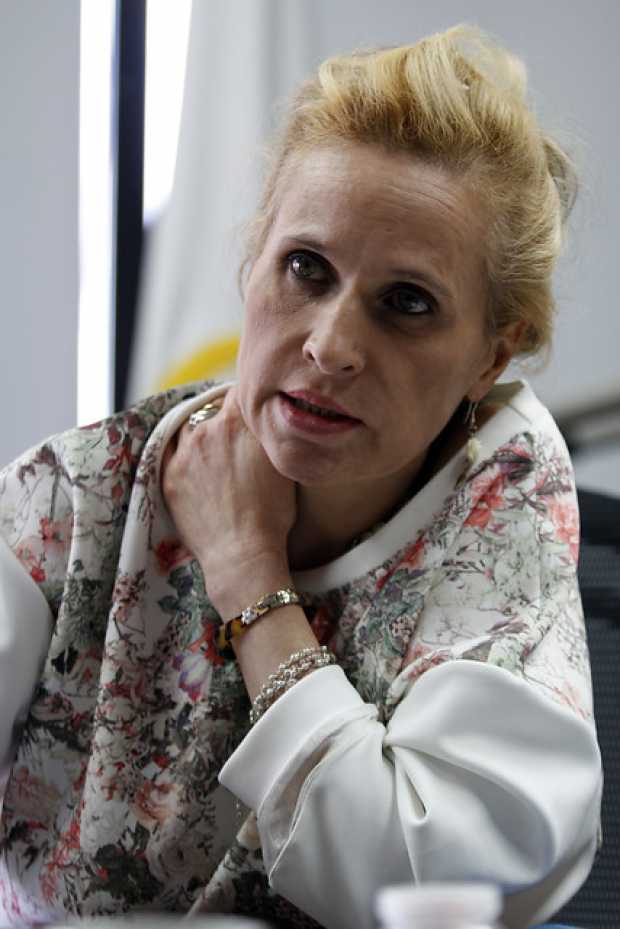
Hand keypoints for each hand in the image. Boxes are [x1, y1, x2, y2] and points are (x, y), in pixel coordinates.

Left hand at [161, 389, 296, 612]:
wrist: (242, 554)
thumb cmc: (273, 516)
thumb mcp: (284, 467)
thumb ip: (272, 437)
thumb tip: (272, 423)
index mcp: (240, 423)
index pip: (240, 389)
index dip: (246, 397)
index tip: (250, 406)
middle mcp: (209, 429)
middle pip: (213, 406)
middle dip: (223, 415)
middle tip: (234, 432)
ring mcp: (185, 451)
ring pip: (190, 425)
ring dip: (200, 430)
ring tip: (212, 448)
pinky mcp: (169, 474)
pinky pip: (171, 449)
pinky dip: (182, 450)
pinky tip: (194, 462)